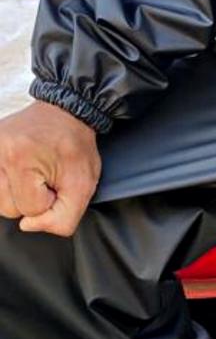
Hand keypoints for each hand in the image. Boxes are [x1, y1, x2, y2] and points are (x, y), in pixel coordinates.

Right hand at [0, 100, 100, 236]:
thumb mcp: (84, 183)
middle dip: (32, 198)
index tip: (58, 180)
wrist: (66, 113)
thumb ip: (63, 216)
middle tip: (46, 175)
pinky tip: (19, 172)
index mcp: (21, 160)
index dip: (51, 199)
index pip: (30, 210)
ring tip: (32, 173)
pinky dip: (7, 185)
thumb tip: (28, 226)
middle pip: (9, 208)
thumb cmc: (75, 147)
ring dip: (17, 193)